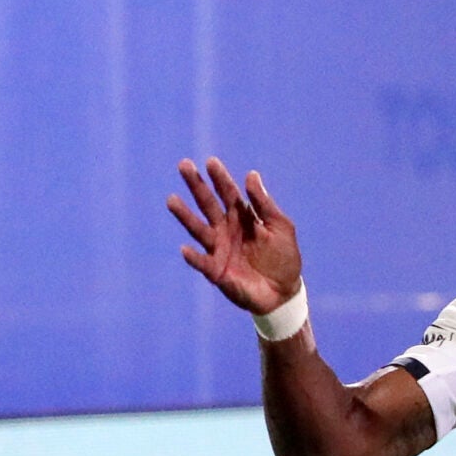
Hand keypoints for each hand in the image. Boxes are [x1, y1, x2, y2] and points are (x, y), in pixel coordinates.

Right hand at [167, 157, 301, 314]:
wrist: (283, 293)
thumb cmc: (283, 258)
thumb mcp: (280, 227)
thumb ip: (264, 204)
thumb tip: (251, 174)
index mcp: (242, 217)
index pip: (228, 193)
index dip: (220, 178)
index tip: (211, 162)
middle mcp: (225, 229)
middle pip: (208, 204)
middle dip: (196, 186)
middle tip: (184, 165)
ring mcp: (219, 249)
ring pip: (199, 229)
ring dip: (185, 215)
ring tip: (172, 200)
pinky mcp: (216, 271)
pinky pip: (203, 263)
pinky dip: (194, 257)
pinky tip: (185, 249)